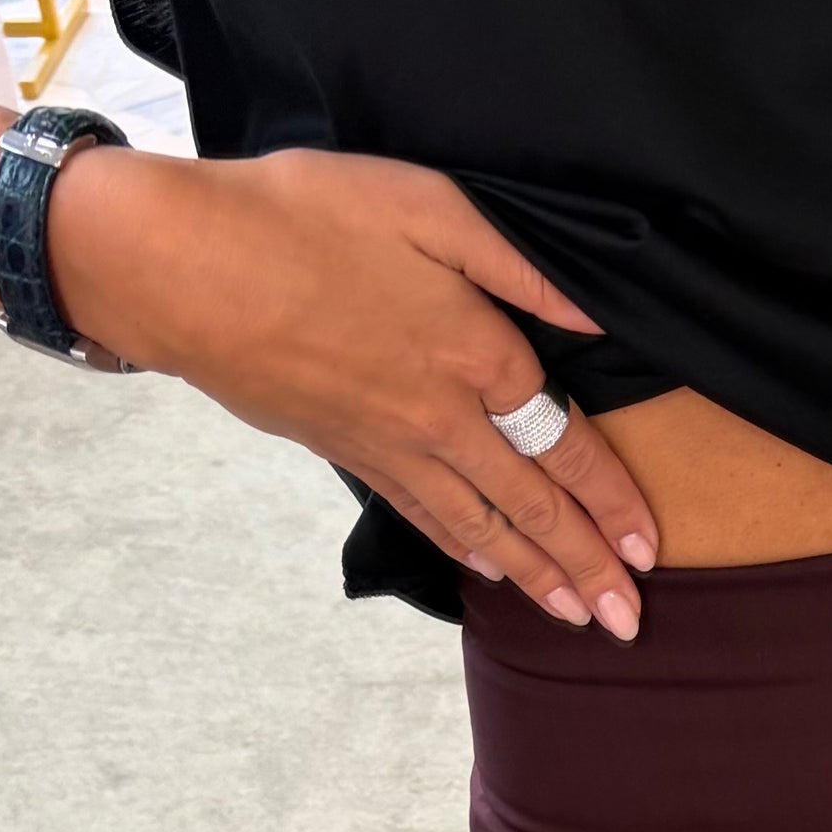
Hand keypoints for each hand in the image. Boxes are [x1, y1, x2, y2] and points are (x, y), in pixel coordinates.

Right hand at [47, 143, 659, 636]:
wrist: (183, 268)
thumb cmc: (300, 217)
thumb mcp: (425, 206)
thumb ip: (517, 265)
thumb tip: (591, 313)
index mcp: (474, 354)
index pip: (566, 446)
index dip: (613, 502)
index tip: (648, 550)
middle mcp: (441, 419)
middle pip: (533, 509)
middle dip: (587, 568)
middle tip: (630, 625)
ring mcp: (391, 445)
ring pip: (481, 527)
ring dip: (535, 578)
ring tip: (576, 618)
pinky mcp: (347, 452)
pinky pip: (424, 516)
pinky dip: (464, 551)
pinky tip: (488, 572)